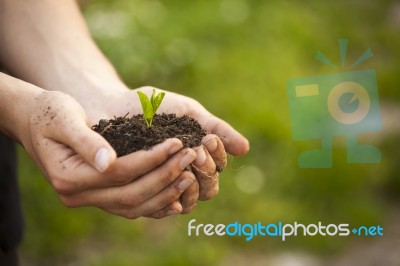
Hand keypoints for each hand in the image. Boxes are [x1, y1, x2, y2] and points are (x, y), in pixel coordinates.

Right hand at [21, 90, 198, 218]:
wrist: (37, 121)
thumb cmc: (50, 113)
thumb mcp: (63, 118)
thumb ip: (86, 140)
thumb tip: (108, 161)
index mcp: (68, 176)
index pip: (119, 172)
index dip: (150, 159)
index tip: (176, 143)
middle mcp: (78, 195)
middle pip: (130, 193)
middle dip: (164, 175)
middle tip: (190, 156)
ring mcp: (89, 199)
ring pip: (133, 206)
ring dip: (164, 193)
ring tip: (190, 175)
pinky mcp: (100, 197)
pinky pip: (130, 207)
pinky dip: (154, 204)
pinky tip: (177, 197)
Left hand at [81, 86, 249, 213]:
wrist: (113, 106)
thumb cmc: (153, 107)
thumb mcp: (189, 113)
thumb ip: (217, 128)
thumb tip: (245, 149)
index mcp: (198, 158)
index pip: (217, 169)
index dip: (217, 157)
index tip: (208, 140)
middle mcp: (184, 176)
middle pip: (208, 189)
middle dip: (206, 170)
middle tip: (196, 152)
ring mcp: (164, 186)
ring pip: (188, 201)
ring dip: (190, 183)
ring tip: (180, 162)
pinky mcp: (142, 193)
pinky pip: (159, 207)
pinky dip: (167, 196)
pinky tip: (163, 179)